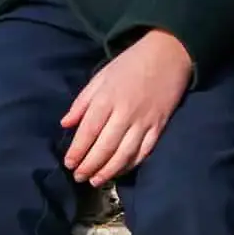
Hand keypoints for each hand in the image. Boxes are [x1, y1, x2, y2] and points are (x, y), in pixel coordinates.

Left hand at [60, 30, 194, 186]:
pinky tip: (119, 172)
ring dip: (108, 170)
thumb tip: (65, 124)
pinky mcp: (159, 126)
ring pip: (124, 154)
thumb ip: (82, 101)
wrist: (168, 53)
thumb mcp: (101, 76)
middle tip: (78, 177)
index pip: (88, 131)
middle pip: (105, 147)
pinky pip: (143, 151)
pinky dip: (130, 165)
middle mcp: (125, 113)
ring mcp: (144, 121)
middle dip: (89, 165)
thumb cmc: (130, 64)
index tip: (68, 164)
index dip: (77, 151)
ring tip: (95, 181)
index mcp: (107, 98)